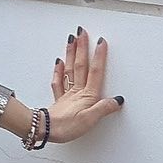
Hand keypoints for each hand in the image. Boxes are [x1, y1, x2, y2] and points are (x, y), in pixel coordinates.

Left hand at [47, 26, 122, 142]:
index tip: (101, 41)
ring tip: (71, 40)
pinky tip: (58, 61)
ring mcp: (67, 94)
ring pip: (69, 69)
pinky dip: (58, 70)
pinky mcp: (59, 100)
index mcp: (87, 95)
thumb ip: (104, 108)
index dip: (99, 56)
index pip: (95, 72)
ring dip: (70, 53)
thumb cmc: (67, 127)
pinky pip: (58, 81)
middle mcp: (76, 91)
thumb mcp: (91, 120)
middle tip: (81, 32)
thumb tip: (117, 100)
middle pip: (80, 65)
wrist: (45, 131)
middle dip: (81, 47)